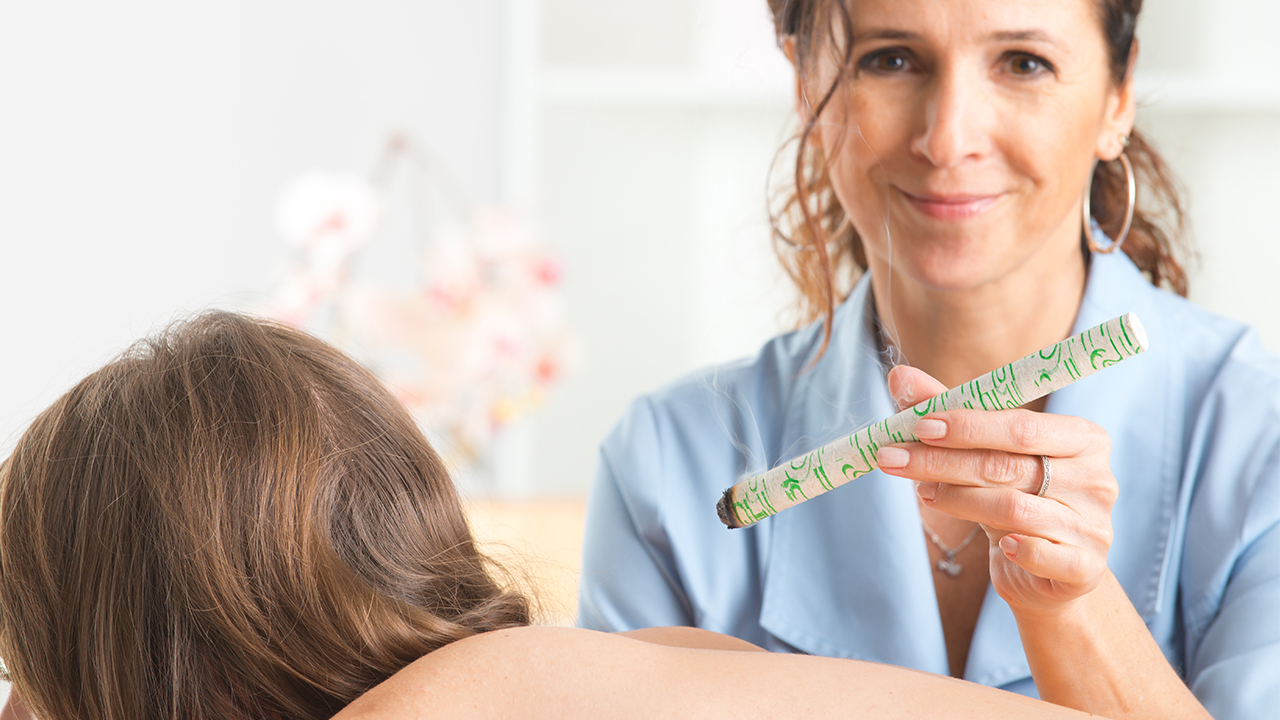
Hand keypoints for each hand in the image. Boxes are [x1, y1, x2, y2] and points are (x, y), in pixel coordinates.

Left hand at [876, 366, 1118, 617]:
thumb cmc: (1016, 497)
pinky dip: (1020, 550)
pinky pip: (1046, 556)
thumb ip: (949, 412)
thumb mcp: (987, 453)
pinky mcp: (1086, 568)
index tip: (918, 425)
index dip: (967, 425)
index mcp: (1082, 438)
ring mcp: (1094, 525)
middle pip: (1008, 465)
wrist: (1048, 573)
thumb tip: (899, 375)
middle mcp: (1095, 479)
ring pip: (1014, 509)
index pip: (1020, 426)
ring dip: (957, 500)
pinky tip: (1001, 547)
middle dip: (942, 461)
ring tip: (921, 493)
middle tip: (891, 457)